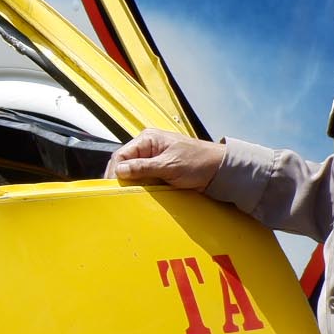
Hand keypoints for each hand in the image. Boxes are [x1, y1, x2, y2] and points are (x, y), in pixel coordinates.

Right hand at [108, 128, 224, 190]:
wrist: (219, 169)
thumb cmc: (199, 161)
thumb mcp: (168, 165)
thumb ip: (142, 167)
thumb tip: (120, 170)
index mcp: (148, 139)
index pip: (121, 155)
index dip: (114, 171)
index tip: (113, 187)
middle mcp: (148, 146)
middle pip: (125, 163)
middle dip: (121, 178)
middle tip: (119, 193)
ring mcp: (153, 158)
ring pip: (132, 171)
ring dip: (131, 182)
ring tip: (128, 194)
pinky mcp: (159, 169)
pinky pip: (143, 177)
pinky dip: (140, 185)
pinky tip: (140, 192)